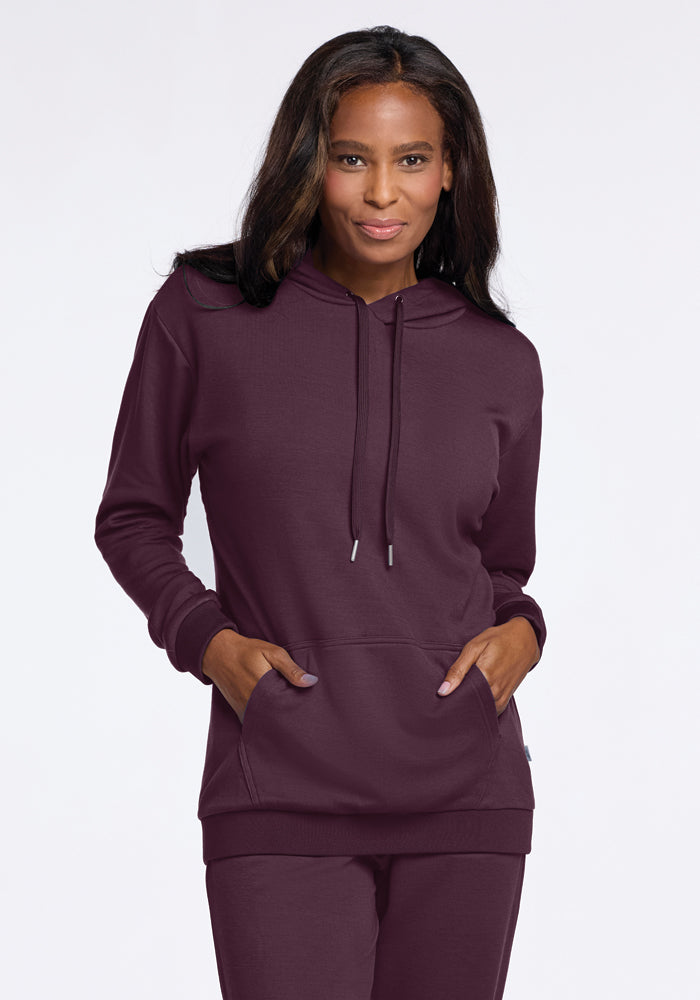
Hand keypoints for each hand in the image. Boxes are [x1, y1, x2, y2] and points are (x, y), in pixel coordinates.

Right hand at [201, 629, 317, 723]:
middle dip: (291, 717)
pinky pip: (256, 721)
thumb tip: (312, 682)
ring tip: (292, 718)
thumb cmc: (247, 651)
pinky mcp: (240, 713)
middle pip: (278, 719)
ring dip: (278, 719)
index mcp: (264, 690)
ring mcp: (245, 710)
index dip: (299, 710)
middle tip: (304, 716)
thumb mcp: (272, 653)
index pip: (288, 708)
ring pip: (267, 722)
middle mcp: (253, 704)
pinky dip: (266, 720)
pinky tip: (275, 715)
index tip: (310, 710)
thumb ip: (291, 669)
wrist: (218, 653)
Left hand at [437, 617, 539, 714]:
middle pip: (470, 705)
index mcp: (485, 677)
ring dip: (471, 704)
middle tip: (451, 694)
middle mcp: (495, 691)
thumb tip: (443, 691)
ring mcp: (502, 697)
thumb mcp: (474, 647)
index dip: (450, 698)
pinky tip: (476, 697)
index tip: (443, 695)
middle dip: (459, 702)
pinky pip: (491, 710)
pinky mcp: (506, 699)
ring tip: (464, 693)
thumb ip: (458, 670)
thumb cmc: (498, 639)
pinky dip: (482, 707)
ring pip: (481, 710)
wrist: (525, 640)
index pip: (460, 698)